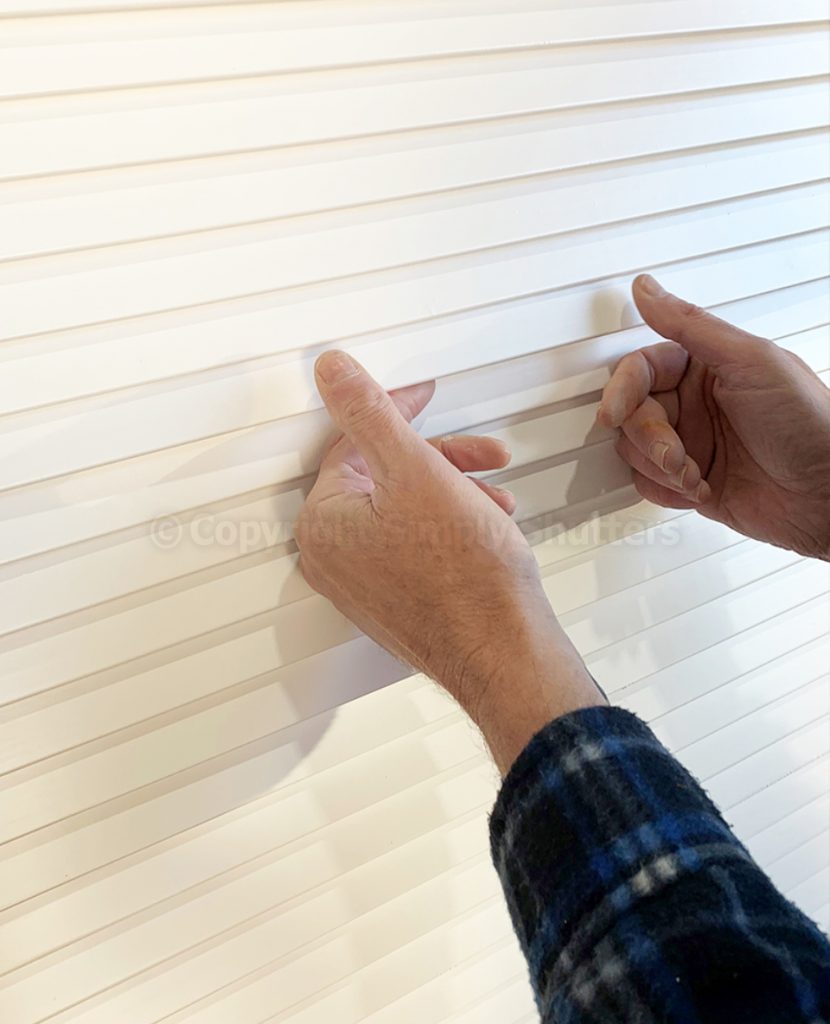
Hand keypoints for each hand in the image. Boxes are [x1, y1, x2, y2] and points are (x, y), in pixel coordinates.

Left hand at [297, 352, 602, 773]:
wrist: (505, 652)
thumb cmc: (467, 576)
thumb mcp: (416, 471)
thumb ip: (369, 413)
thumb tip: (331, 371)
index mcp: (325, 522)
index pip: (352, 442)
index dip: (398, 411)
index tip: (426, 398)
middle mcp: (333, 558)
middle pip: (383, 476)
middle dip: (442, 459)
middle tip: (484, 455)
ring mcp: (362, 585)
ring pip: (406, 509)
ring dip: (455, 490)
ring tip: (496, 499)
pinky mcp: (394, 602)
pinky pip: (416, 544)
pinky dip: (452, 525)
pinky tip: (489, 526)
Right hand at [599, 275, 829, 559]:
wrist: (829, 495)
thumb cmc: (810, 425)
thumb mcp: (751, 361)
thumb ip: (691, 325)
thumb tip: (647, 290)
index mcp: (707, 366)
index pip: (642, 368)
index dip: (623, 388)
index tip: (616, 410)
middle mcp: (695, 404)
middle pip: (633, 412)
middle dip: (649, 437)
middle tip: (673, 451)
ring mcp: (692, 444)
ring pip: (635, 450)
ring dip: (660, 466)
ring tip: (693, 472)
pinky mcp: (690, 482)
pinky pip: (649, 484)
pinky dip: (666, 490)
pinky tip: (697, 487)